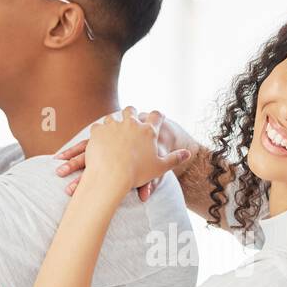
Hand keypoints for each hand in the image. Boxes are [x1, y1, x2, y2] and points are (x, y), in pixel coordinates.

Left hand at [56, 109, 201, 198]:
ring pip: (113, 116)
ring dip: (114, 121)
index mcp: (148, 131)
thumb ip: (174, 159)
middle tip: (131, 118)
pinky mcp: (98, 131)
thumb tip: (188, 153)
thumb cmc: (137, 174)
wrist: (112, 177)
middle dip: (132, 113)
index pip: (156, 116)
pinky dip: (99, 132)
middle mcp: (131, 123)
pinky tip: (99, 137)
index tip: (158, 116)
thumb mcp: (160, 168)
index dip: (158, 116)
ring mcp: (113, 125)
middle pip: (132, 110)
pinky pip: (98, 126)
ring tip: (113, 128)